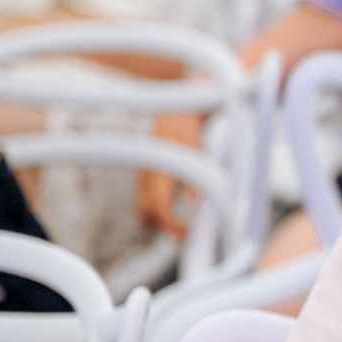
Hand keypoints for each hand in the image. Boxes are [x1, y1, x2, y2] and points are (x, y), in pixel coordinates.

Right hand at [136, 109, 208, 239]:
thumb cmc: (191, 128)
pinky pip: (144, 196)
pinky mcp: (145, 171)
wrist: (178, 107)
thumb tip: (193, 206)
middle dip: (162, 226)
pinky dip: (154, 207)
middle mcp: (147, 173)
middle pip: (145, 211)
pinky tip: (170, 212)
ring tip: (180, 226)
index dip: (170, 224)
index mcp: (159, 168)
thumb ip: (195, 179)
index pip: (158, 206)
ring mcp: (143, 172)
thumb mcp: (199, 151)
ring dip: (157, 219)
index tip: (185, 234)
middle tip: (184, 234)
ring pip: (142, 205)